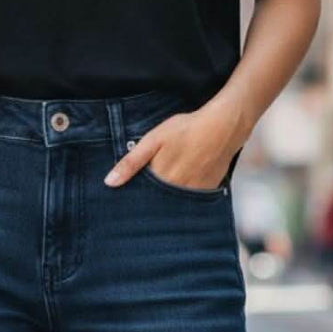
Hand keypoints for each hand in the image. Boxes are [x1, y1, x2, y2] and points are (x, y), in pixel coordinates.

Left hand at [104, 105, 240, 191]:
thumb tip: (109, 183)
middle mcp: (176, 193)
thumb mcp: (153, 140)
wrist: (223, 127)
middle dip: (148, 201)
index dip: (132, 197)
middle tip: (145, 193)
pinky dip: (183, 198)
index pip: (140, 198)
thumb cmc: (186, 130)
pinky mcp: (206, 192)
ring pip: (173, 204)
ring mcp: (193, 195)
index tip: (124, 197)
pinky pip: (190, 202)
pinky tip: (181, 184)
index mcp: (160, 181)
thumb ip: (131, 163)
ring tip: (167, 183)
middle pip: (156, 204)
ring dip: (166, 200)